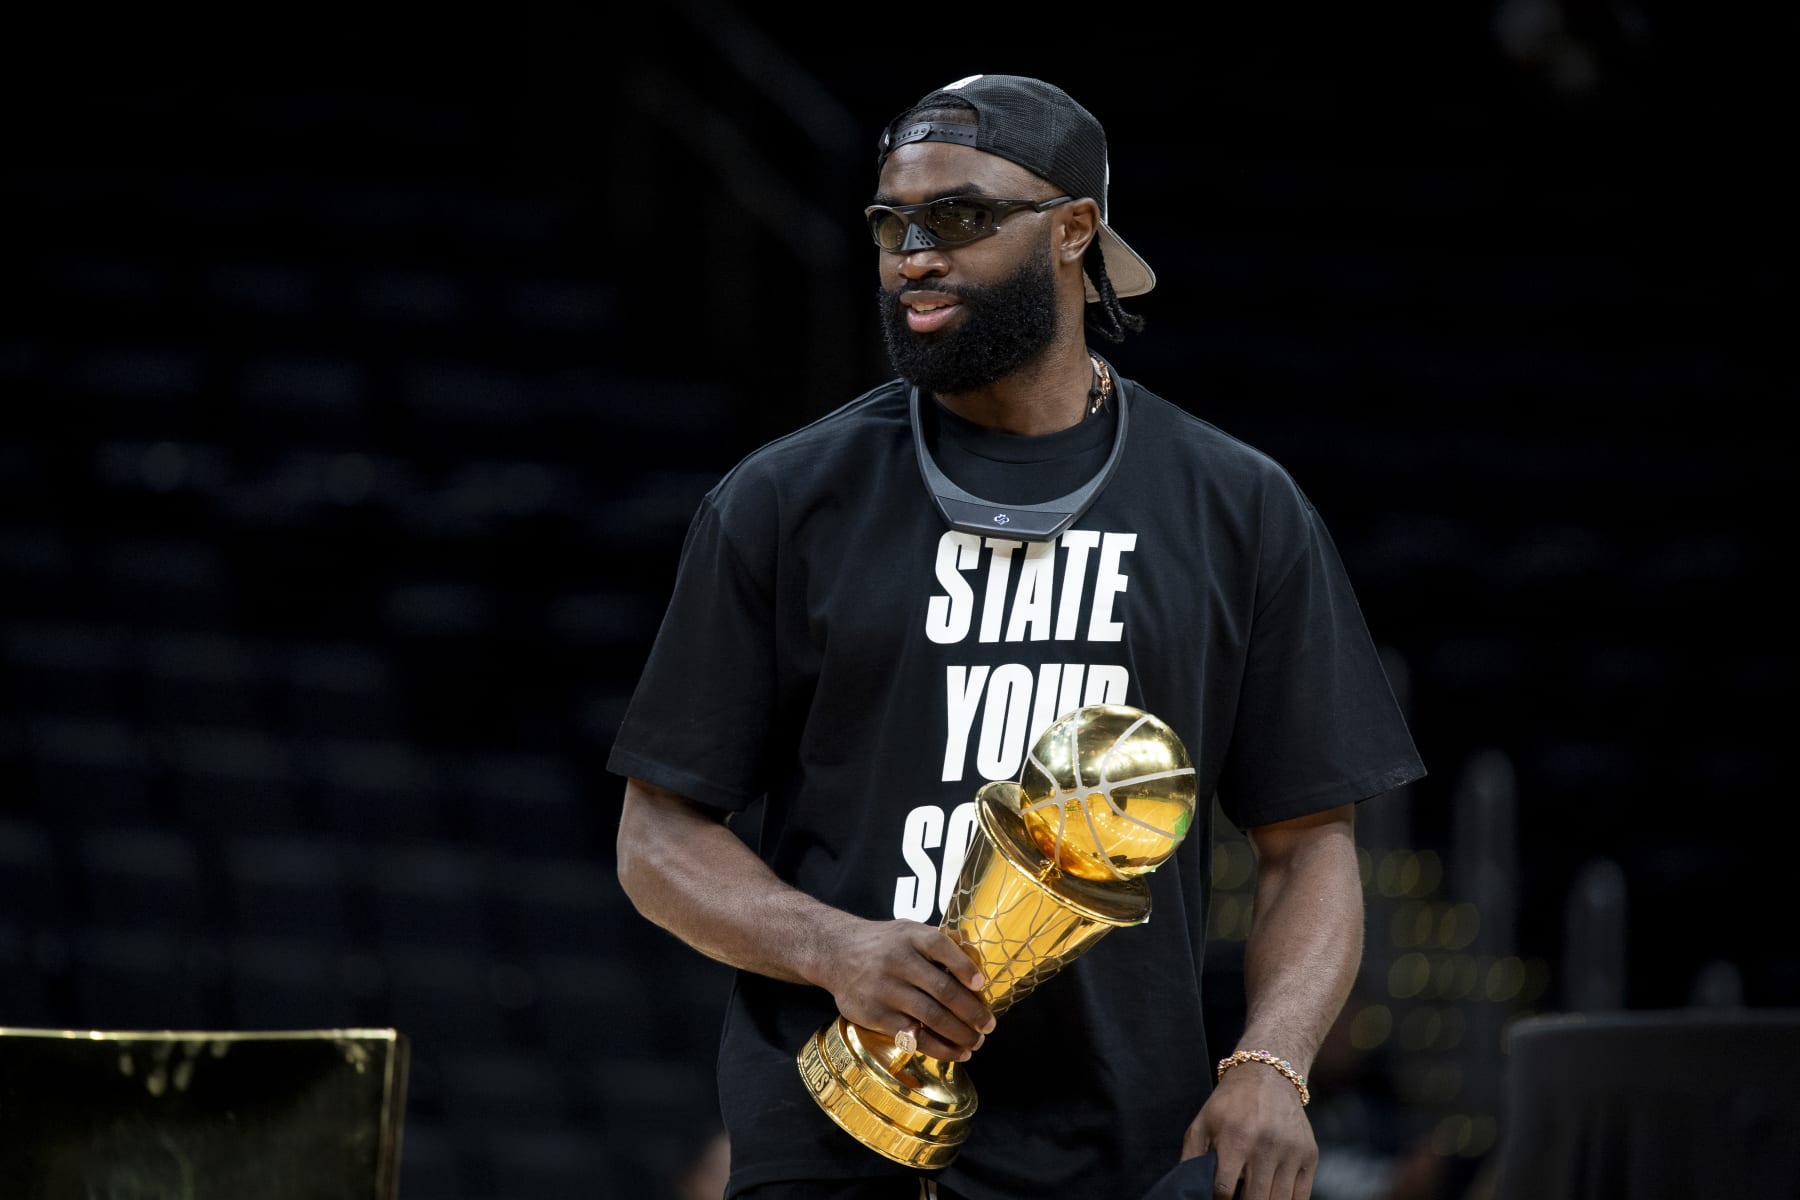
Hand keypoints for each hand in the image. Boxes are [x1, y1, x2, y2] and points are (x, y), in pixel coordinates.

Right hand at [816, 917, 994, 1060]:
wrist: (835, 952)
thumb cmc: (883, 944)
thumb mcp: (907, 930)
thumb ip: (937, 944)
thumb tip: (976, 967)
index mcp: (910, 937)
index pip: (941, 947)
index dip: (964, 967)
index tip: (981, 984)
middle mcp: (898, 961)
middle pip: (942, 989)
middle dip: (971, 1012)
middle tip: (988, 1026)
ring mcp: (885, 989)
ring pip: (931, 1016)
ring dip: (959, 1033)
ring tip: (975, 1043)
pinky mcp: (876, 1014)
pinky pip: (912, 1036)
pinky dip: (938, 1047)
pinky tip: (954, 1052)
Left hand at [1182, 1063, 1317, 1199]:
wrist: (1269, 1075)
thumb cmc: (1232, 1102)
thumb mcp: (1203, 1123)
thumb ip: (1191, 1157)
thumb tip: (1186, 1187)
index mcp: (1235, 1138)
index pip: (1224, 1190)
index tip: (1219, 1199)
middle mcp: (1266, 1146)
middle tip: (1237, 1197)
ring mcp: (1291, 1152)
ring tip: (1253, 1194)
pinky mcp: (1310, 1156)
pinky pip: (1301, 1197)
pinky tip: (1273, 1195)